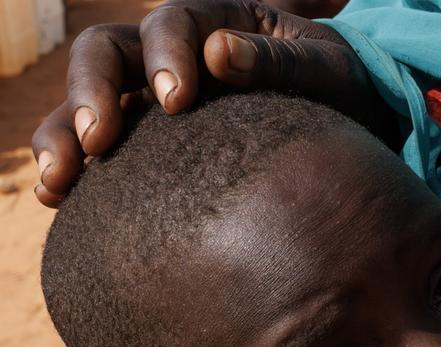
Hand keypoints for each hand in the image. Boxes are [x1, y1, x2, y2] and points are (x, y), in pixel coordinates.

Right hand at [31, 0, 385, 206]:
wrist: (352, 131)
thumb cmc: (344, 93)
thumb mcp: (330, 71)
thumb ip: (282, 62)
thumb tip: (221, 53)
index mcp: (220, 21)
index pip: (174, 21)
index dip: (165, 55)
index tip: (176, 101)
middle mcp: (175, 53)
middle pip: (108, 52)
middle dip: (94, 91)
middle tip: (100, 139)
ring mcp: (153, 96)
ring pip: (88, 99)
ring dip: (64, 134)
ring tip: (60, 182)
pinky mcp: (148, 143)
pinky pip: (94, 148)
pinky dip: (71, 168)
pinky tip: (58, 201)